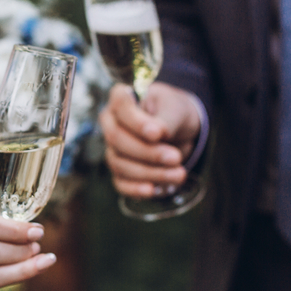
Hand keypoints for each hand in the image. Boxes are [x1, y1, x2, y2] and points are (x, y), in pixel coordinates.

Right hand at [99, 81, 201, 197]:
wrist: (179, 128)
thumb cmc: (174, 111)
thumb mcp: (176, 109)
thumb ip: (166, 120)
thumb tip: (156, 134)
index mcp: (120, 99)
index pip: (121, 107)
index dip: (136, 122)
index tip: (157, 134)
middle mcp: (111, 123)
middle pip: (117, 140)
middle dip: (147, 152)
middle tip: (175, 158)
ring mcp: (113, 148)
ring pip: (120, 164)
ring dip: (150, 173)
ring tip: (179, 175)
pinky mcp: (120, 170)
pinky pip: (121, 182)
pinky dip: (136, 189)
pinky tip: (154, 191)